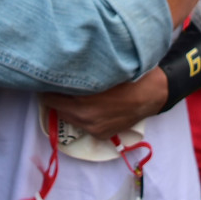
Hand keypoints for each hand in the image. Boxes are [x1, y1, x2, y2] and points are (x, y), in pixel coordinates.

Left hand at [41, 68, 168, 140]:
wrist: (153, 94)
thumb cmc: (129, 74)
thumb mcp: (105, 68)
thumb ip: (81, 71)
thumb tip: (60, 64)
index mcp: (84, 101)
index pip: (51, 96)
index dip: (48, 83)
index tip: (47, 74)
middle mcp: (85, 118)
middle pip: (56, 107)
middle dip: (55, 94)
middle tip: (56, 80)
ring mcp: (93, 128)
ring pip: (67, 116)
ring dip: (66, 105)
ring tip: (70, 90)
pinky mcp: (100, 134)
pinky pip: (81, 123)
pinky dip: (79, 114)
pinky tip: (86, 102)